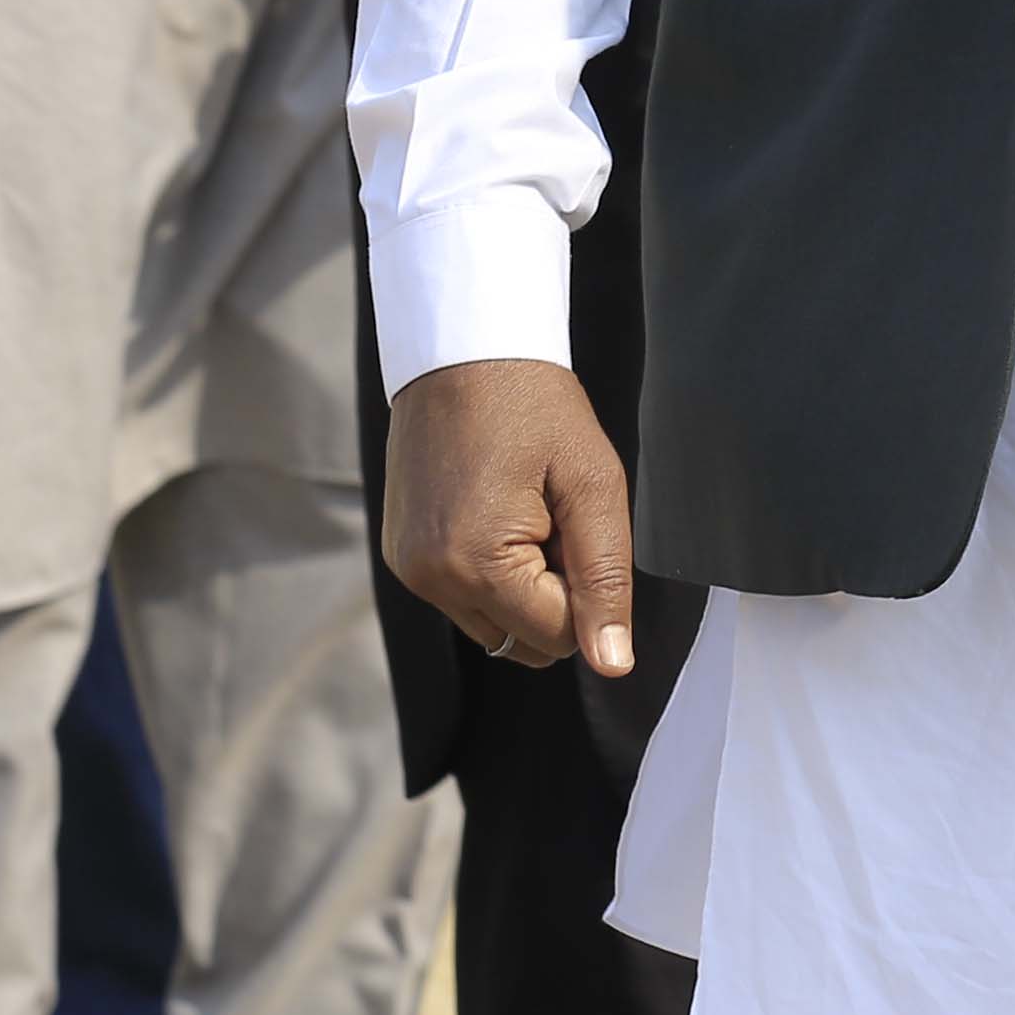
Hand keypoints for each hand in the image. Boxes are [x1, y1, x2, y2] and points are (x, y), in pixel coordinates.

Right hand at [381, 357, 637, 675]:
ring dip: (522, 587)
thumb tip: (613, 664)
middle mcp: (430, 579)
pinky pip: (463, 598)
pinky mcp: (401, 556)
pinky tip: (495, 510)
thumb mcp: (592, 484)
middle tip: (552, 518)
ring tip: (523, 510)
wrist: (464, 350)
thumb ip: (606, 579)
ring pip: (494, 626)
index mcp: (476, 564)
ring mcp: (409, 570)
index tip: (574, 525)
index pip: (558, 638)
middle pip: (523, 642)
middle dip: (553, 595)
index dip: (586, 590)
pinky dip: (491, 572)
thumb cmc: (534, 405)